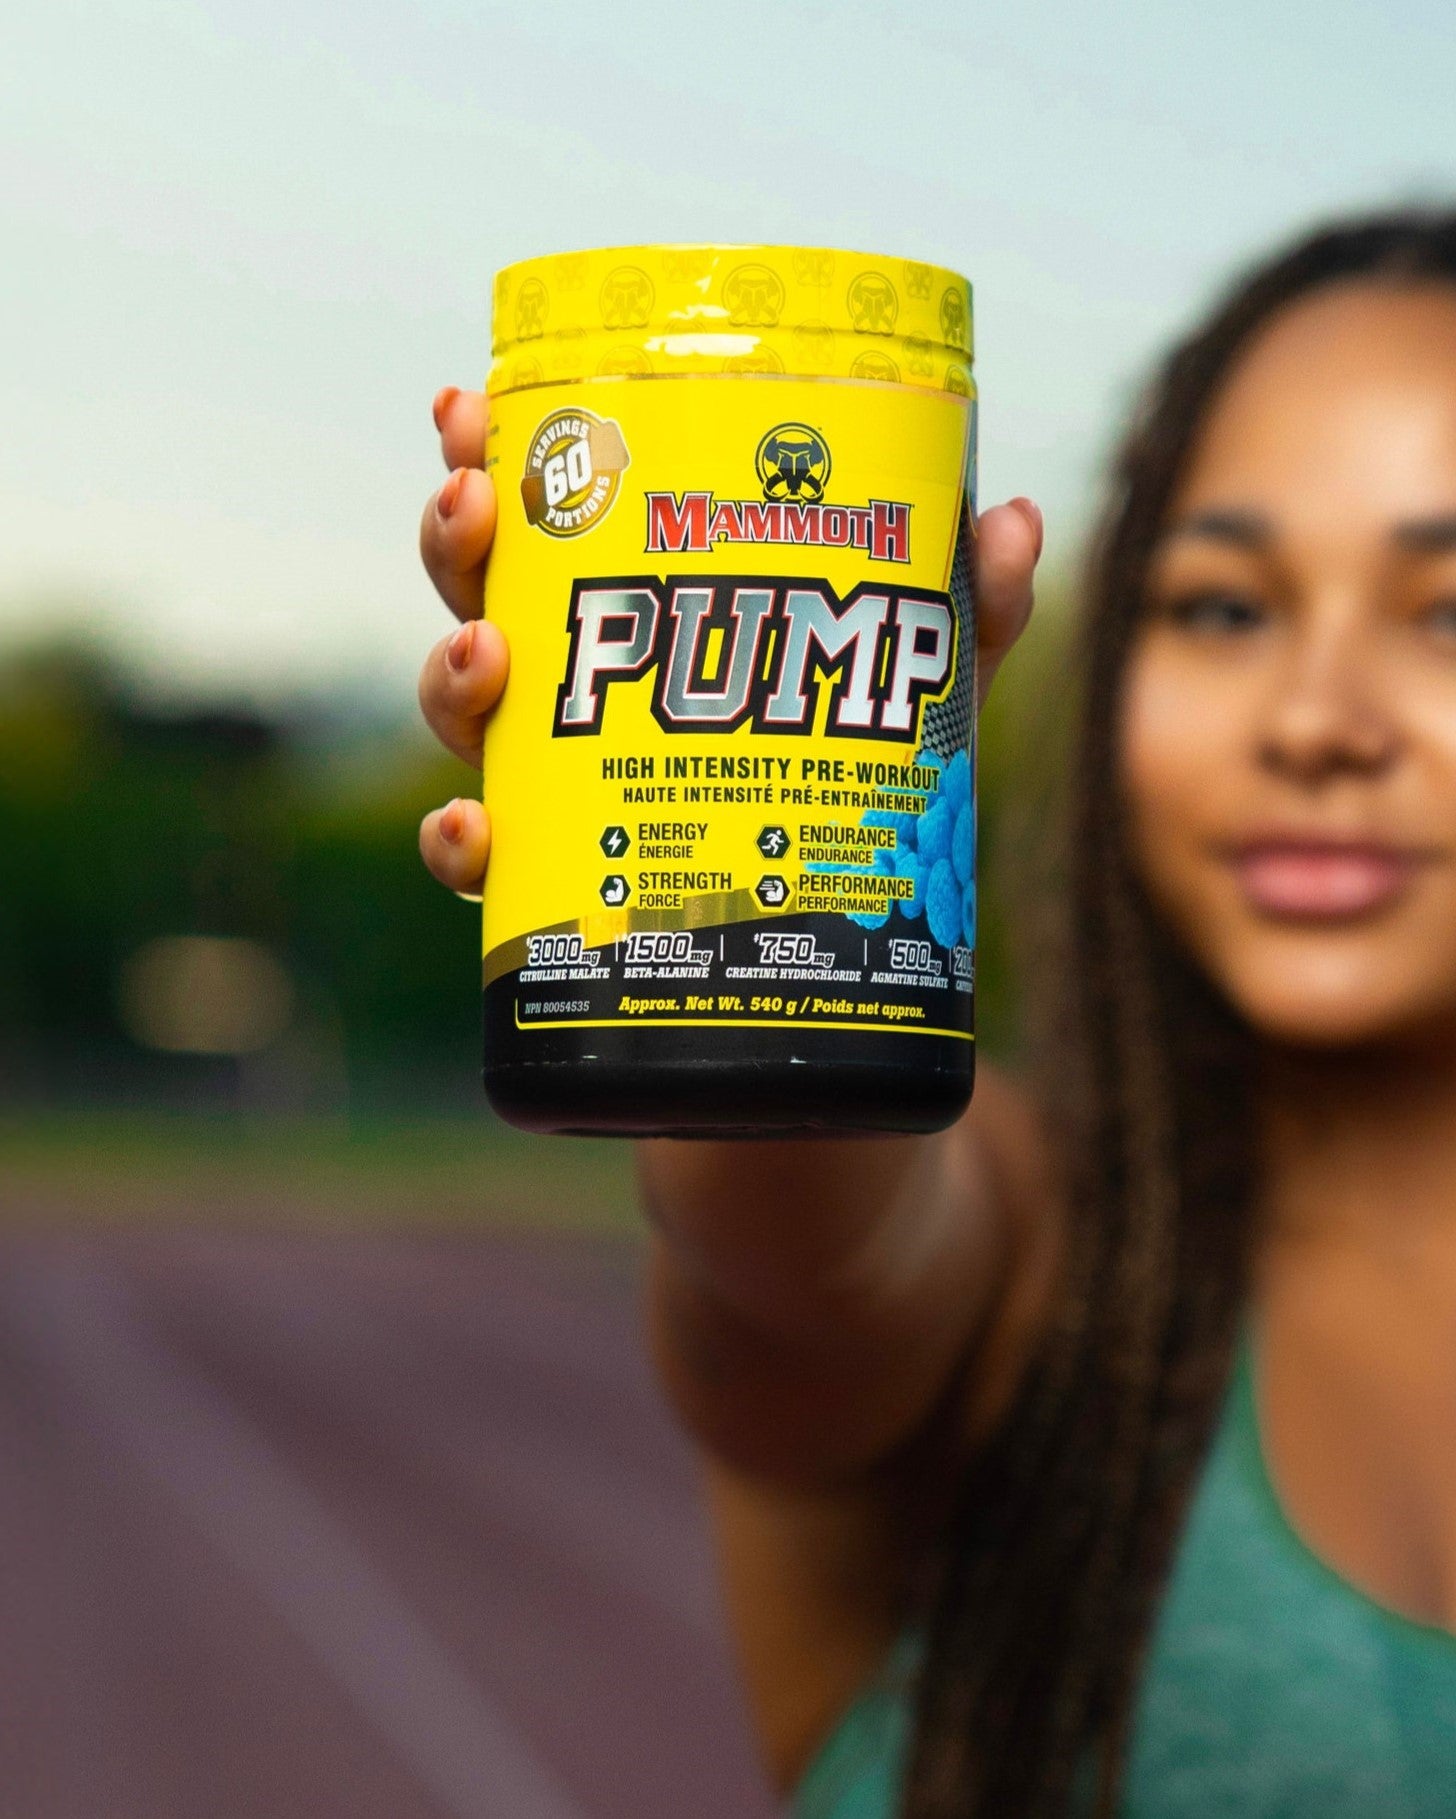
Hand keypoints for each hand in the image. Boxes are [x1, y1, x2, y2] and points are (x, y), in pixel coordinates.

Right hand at [415, 387, 1041, 898]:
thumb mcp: (925, 693)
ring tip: (485, 654)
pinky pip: (484, 868)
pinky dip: (457, 847)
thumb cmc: (868, 794)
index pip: (555, 520)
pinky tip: (474, 831)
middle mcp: (586, 694)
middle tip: (476, 502)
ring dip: (448, 676)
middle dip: (458, 541)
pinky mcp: (562, 887)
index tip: (470, 408)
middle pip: (484, 600)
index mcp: (648, 617)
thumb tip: (1009, 519)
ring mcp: (564, 790)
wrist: (851, 954)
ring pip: (466, 720)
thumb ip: (966, 612)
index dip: (494, 457)